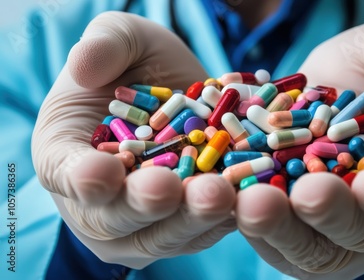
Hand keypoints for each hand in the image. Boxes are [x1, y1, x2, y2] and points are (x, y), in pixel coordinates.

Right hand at [32, 12, 235, 268]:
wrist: (179, 92)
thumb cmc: (139, 67)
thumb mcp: (121, 38)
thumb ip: (103, 46)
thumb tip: (84, 66)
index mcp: (66, 158)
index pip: (66, 174)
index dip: (84, 178)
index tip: (105, 171)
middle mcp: (101, 204)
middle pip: (118, 217)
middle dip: (146, 204)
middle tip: (170, 188)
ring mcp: (146, 223)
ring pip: (168, 233)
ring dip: (194, 218)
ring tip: (220, 195)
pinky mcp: (190, 228)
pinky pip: (209, 229)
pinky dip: (230, 215)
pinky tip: (250, 196)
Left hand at [235, 20, 363, 278]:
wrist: (319, 97)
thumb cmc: (358, 76)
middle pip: (357, 232)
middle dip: (329, 214)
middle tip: (305, 195)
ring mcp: (329, 231)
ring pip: (307, 246)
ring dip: (278, 228)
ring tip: (251, 203)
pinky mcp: (286, 231)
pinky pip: (268, 235)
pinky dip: (244, 220)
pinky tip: (222, 199)